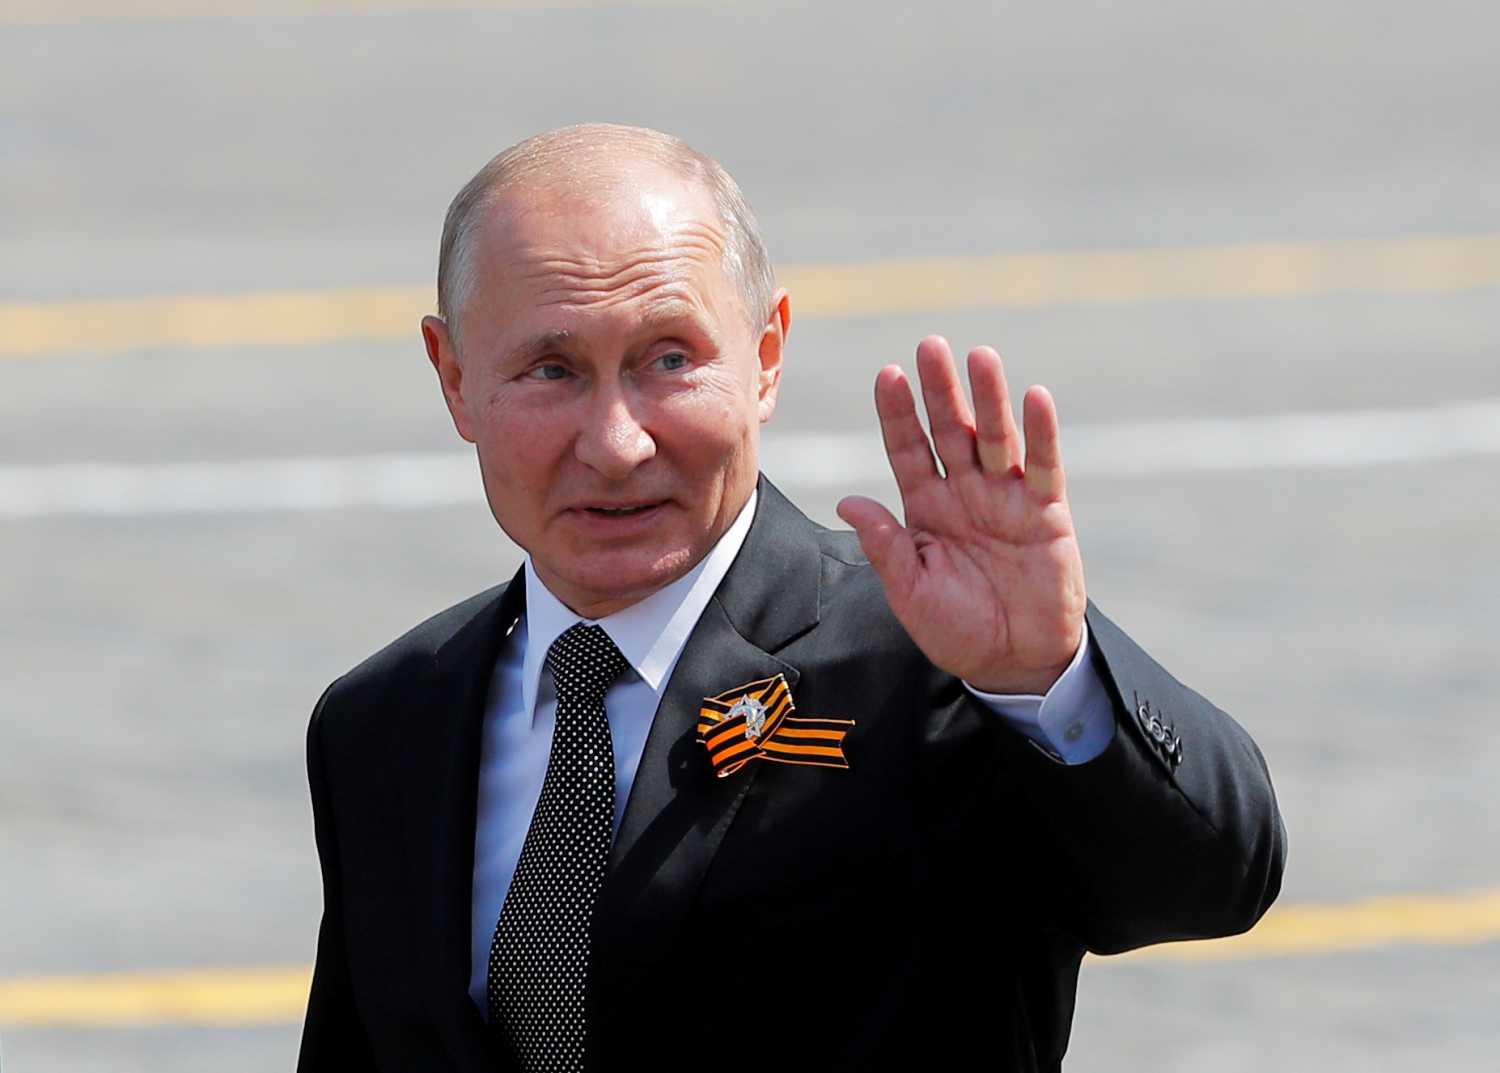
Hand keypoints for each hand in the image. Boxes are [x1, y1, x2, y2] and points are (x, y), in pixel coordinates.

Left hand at [836, 336, 1086, 694]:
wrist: (1014, 664)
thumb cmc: (957, 629)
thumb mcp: (911, 592)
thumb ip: (886, 546)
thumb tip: (848, 502)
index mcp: (926, 508)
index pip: (909, 450)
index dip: (898, 414)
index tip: (888, 374)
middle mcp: (965, 493)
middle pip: (950, 431)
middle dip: (940, 389)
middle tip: (931, 345)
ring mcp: (1007, 499)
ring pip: (995, 438)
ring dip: (988, 399)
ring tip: (979, 357)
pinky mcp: (1047, 514)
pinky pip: (1045, 467)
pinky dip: (1042, 433)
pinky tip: (1035, 397)